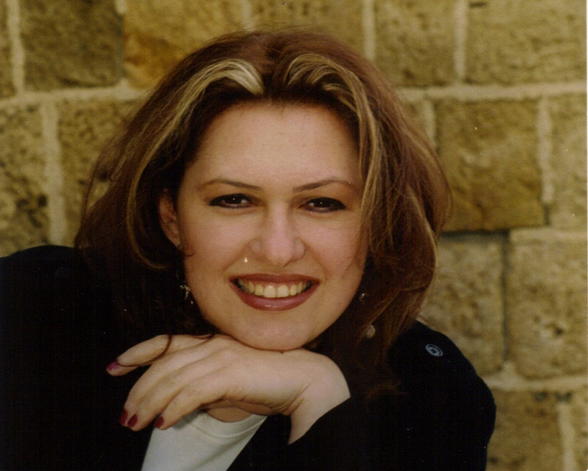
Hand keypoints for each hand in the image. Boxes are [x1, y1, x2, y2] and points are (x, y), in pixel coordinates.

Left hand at [107, 335, 349, 441]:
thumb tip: (173, 403)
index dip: (137, 353)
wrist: (302, 380)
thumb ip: (201, 386)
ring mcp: (221, 356)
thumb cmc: (265, 383)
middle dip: (138, 390)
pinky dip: (174, 406)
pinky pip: (192, 390)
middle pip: (163, 365)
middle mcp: (211, 344)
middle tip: (126, 416)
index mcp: (209, 342)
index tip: (114, 367)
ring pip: (172, 378)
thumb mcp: (226, 383)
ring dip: (149, 403)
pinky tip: (164, 422)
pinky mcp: (230, 372)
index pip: (165, 342)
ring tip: (136, 424)